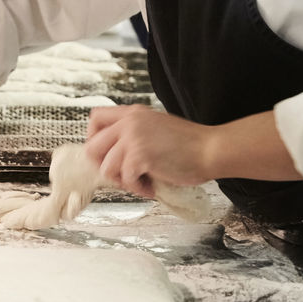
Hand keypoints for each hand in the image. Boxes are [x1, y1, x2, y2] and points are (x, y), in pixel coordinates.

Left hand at [83, 105, 212, 198]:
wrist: (210, 149)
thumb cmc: (190, 144)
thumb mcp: (156, 127)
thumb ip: (135, 133)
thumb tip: (113, 154)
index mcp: (133, 113)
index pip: (95, 118)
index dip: (95, 139)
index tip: (107, 153)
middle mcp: (130, 122)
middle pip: (92, 147)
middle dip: (104, 166)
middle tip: (123, 174)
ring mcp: (133, 138)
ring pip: (106, 168)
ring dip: (124, 181)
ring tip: (143, 182)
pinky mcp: (139, 156)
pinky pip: (125, 180)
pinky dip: (138, 189)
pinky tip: (152, 186)